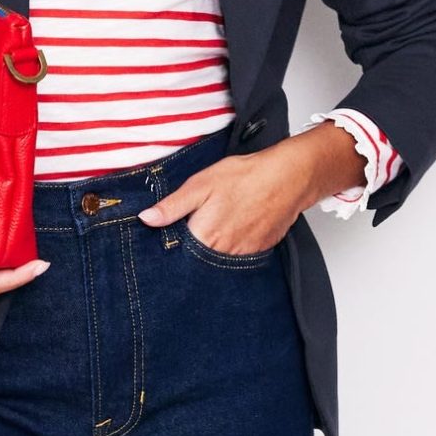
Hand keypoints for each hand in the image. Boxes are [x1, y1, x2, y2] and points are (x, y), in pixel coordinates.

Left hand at [138, 122, 365, 251]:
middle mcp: (221, 252)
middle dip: (193, 247)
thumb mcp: (201, 185)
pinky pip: (238, 254)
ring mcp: (242, 254)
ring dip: (214, 246)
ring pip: (218, 258)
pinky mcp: (259, 251)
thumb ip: (173, 206)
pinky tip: (237, 225)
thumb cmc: (246, 177)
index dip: (172, 244)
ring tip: (221, 221)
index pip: (177, 252)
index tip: (170, 235)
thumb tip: (147, 219)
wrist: (289, 177)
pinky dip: (234, 244)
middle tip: (201, 222)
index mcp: (203, 237)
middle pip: (198, 258)